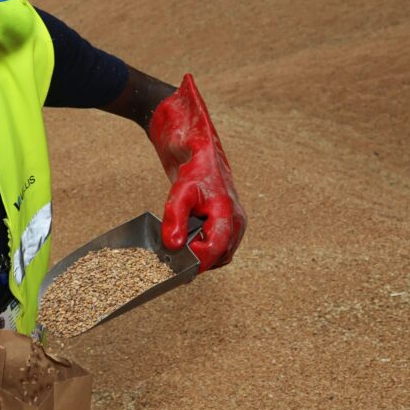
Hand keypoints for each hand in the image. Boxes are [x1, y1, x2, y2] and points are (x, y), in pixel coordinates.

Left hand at [149, 74, 246, 270]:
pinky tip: (183, 240)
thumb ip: (176, 219)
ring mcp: (233, 221)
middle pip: (220, 256)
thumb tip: (174, 246)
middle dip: (198, 259)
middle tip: (173, 255)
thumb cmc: (192, 166)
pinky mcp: (225, 220)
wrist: (196, 147)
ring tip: (177, 245)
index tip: (177, 262)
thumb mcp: (179, 191)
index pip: (217, 250)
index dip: (197, 261)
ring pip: (220, 253)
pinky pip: (216, 244)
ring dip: (200, 255)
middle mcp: (236, 220)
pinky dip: (202, 248)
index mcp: (228, 212)